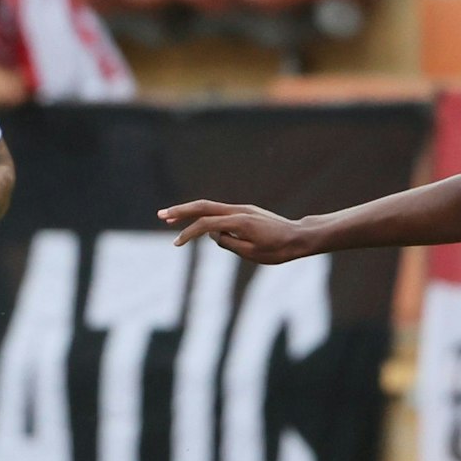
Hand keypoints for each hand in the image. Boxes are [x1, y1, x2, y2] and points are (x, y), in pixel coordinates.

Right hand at [160, 199, 310, 263]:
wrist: (300, 237)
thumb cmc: (279, 250)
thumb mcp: (252, 254)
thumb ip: (229, 243)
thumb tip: (213, 235)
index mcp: (239, 221)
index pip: (206, 225)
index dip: (188, 234)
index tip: (176, 244)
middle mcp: (239, 210)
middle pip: (203, 206)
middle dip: (180, 211)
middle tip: (160, 215)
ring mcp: (242, 209)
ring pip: (210, 206)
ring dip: (190, 211)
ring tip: (172, 218)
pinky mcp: (245, 212)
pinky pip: (220, 212)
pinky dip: (205, 215)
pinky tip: (197, 226)